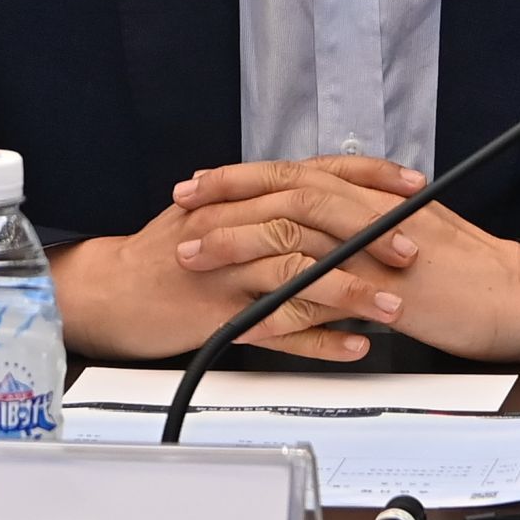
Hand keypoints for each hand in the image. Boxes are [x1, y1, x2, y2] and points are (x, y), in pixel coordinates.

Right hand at [48, 157, 415, 361]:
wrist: (106, 292)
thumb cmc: (162, 257)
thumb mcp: (209, 215)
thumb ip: (259, 206)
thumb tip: (316, 199)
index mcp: (239, 198)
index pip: (313, 174)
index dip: (365, 177)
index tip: (411, 186)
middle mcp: (235, 225)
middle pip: (311, 219)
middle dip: (368, 233)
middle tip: (413, 250)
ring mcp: (227, 271)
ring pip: (299, 272)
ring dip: (352, 289)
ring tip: (394, 305)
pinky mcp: (218, 315)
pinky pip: (277, 327)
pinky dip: (319, 338)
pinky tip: (353, 345)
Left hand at [173, 156, 519, 361]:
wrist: (516, 296)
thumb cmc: (465, 268)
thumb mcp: (406, 231)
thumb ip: (361, 222)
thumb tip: (319, 222)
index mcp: (370, 195)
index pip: (295, 173)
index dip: (243, 176)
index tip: (199, 183)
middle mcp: (369, 210)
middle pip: (286, 188)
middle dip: (227, 196)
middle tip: (181, 205)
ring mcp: (377, 248)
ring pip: (296, 231)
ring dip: (240, 241)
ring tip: (195, 254)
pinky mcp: (387, 290)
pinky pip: (327, 294)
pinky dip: (285, 302)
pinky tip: (248, 312)